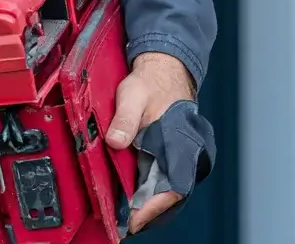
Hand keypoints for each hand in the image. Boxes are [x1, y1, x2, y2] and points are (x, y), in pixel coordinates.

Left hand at [106, 51, 195, 233]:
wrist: (161, 70)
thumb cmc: (151, 83)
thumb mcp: (133, 95)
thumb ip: (125, 118)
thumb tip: (116, 142)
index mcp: (177, 146)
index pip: (170, 187)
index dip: (152, 207)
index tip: (134, 220)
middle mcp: (178, 156)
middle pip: (164, 194)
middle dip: (144, 211)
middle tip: (121, 224)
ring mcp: (170, 156)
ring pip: (159, 187)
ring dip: (142, 202)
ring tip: (121, 216)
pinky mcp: (160, 153)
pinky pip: (153, 177)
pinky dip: (141, 188)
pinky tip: (126, 195)